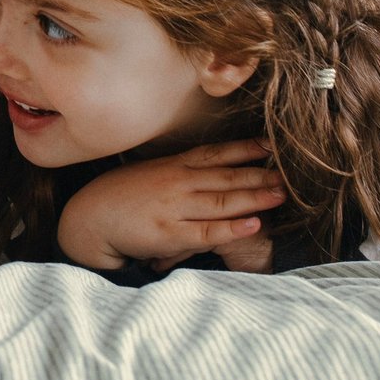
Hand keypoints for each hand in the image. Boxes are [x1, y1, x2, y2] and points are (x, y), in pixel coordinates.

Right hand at [55, 140, 284, 270]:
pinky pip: (206, 232)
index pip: (216, 154)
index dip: (246, 148)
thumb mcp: (150, 174)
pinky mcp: (169, 234)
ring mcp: (174, 207)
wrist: (89, 217)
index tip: (273, 145)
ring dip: (255, 197)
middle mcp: (177, 182)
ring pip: (222, 201)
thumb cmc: (119, 196)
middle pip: (226, 176)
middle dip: (260, 174)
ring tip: (281, 195)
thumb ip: (178, 172)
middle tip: (291, 173)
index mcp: (173, 167)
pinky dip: (231, 228)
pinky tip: (253, 224)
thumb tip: (207, 171)